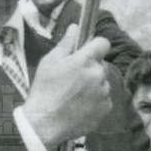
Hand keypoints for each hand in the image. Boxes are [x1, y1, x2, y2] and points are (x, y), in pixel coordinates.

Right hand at [21, 27, 114, 148]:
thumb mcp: (49, 62)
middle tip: (72, 78)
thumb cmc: (44, 90)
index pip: (103, 43)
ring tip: (74, 95)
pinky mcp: (106, 108)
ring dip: (93, 85)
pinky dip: (95, 101)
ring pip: (102, 82)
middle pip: (100, 65)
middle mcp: (99, 74)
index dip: (95, 46)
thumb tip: (75, 27)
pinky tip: (79, 106)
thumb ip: (65, 44)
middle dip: (90, 68)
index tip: (87, 52)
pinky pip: (103, 99)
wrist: (45, 123)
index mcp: (85, 60)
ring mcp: (104, 92)